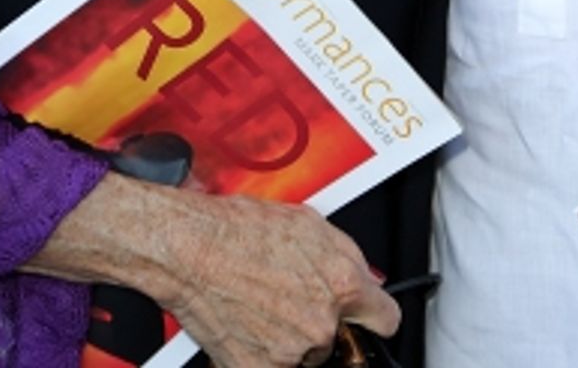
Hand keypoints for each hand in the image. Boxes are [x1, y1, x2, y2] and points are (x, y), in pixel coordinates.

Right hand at [31, 177, 399, 367]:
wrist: (191, 249)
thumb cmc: (241, 229)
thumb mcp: (310, 224)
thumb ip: (349, 257)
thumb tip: (367, 279)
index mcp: (342, 284)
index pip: (386, 319)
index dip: (374, 316)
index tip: (367, 318)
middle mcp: (320, 323)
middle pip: (337, 336)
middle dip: (320, 318)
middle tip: (290, 293)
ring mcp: (290, 352)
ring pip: (304, 353)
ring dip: (291, 336)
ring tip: (263, 301)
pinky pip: (273, 364)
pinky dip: (262, 350)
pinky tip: (248, 319)